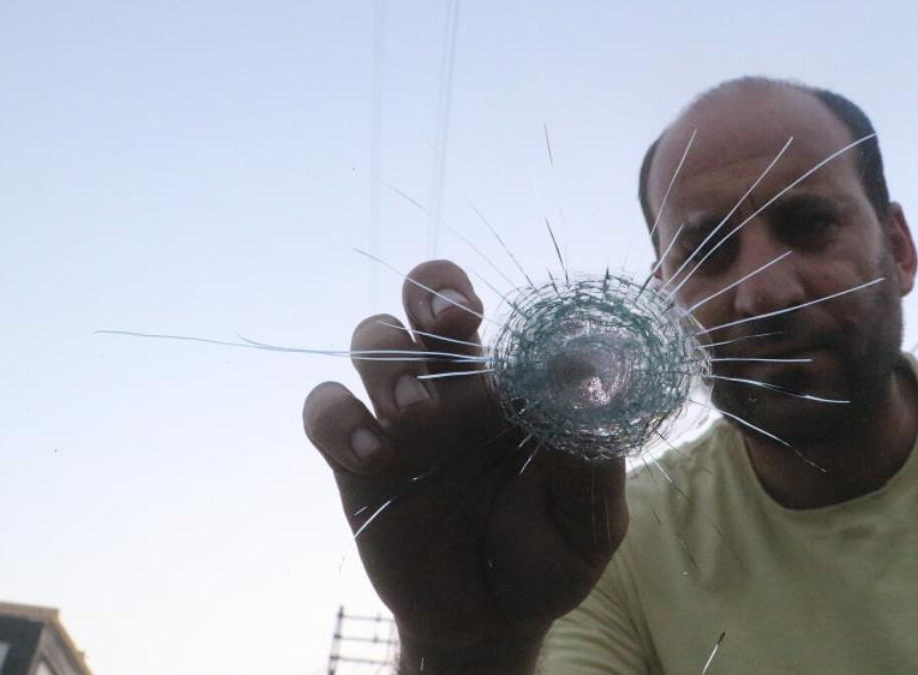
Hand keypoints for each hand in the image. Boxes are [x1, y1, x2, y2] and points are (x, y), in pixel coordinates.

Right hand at [303, 260, 627, 673]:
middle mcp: (457, 387)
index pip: (496, 312)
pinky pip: (325, 410)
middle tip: (448, 320)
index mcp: (514, 384)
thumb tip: (591, 379)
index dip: (473, 291)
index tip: (477, 312)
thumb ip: (591, 454)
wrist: (492, 622)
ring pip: (372, 341)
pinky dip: (338, 419)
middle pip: (423, 300)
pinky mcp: (356, 461)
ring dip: (389, 363)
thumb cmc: (549, 557)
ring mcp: (402, 420)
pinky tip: (374, 457)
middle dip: (429, 290)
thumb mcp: (589, 517)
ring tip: (416, 416)